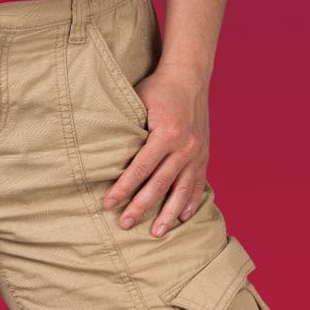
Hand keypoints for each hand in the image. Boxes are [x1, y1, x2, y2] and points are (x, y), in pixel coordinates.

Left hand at [102, 62, 209, 236]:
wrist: (190, 76)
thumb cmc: (158, 88)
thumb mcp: (138, 101)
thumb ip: (128, 127)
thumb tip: (105, 151)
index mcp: (166, 133)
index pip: (140, 168)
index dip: (123, 188)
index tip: (108, 204)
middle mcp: (184, 147)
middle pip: (159, 185)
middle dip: (140, 207)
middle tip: (124, 224)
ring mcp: (197, 153)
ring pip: (181, 191)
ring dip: (168, 214)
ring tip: (156, 232)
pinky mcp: (204, 155)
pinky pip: (198, 184)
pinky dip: (190, 202)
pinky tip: (182, 218)